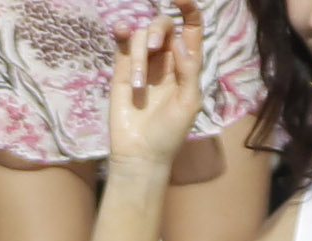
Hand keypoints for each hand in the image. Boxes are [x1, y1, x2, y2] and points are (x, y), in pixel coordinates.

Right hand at [105, 0, 203, 174]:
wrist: (141, 155)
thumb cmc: (170, 134)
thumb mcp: (189, 102)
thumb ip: (188, 69)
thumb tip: (177, 40)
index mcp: (187, 65)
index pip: (191, 27)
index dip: (188, 8)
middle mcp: (165, 60)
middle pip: (162, 25)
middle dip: (156, 30)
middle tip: (150, 49)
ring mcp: (143, 64)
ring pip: (140, 36)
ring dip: (138, 54)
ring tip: (137, 86)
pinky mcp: (122, 71)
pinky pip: (122, 42)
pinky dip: (120, 32)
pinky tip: (119, 29)